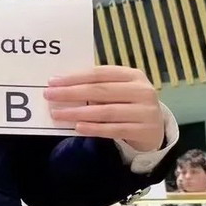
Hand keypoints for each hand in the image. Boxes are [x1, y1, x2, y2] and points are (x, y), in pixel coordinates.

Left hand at [44, 65, 163, 152]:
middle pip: (100, 91)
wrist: (155, 128)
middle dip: (71, 93)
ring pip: (105, 111)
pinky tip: (78, 128)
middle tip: (49, 96)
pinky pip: (114, 129)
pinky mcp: (144, 131)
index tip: (52, 82)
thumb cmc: (128, 103)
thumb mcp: (119, 90)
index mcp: (132, 75)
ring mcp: (145, 112)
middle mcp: (142, 91)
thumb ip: (97, 86)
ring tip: (58, 114)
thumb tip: (62, 86)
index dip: (74, 77)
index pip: (99, 73)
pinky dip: (94, 128)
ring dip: (78, 113)